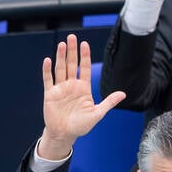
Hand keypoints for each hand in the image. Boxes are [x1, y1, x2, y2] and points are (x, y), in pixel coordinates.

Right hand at [38, 34, 125, 159]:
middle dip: (72, 51)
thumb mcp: (97, 114)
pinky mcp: (50, 94)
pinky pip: (48, 80)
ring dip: (61, 57)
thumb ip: (108, 103)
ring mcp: (60, 89)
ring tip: (62, 44)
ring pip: (60, 69)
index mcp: (83, 88)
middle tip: (72, 37)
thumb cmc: (81, 125)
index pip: (85, 68)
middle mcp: (71, 86)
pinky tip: (48, 60)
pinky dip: (47, 70)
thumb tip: (123, 94)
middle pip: (72, 64)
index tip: (84, 44)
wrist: (64, 134)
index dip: (85, 56)